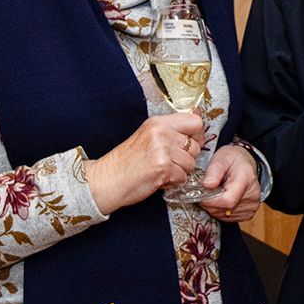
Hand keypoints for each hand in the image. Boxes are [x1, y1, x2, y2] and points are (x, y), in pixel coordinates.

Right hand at [82, 111, 204, 213]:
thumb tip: (198, 127)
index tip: (191, 143)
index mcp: (157, 123)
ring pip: (191, 163)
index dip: (198, 135)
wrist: (106, 180)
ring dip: (180, 171)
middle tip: (170, 163)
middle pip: (195, 145)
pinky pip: (183, 177)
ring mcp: (162, 150)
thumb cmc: (126, 162)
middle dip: (187, 158)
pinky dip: (173, 182)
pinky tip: (159, 179)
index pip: (194, 121)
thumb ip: (170, 132)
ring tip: (162, 171)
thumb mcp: (148, 137)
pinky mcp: (163, 168)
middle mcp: (161, 133)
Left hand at [197, 144, 261, 221]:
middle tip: (207, 190)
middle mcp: (252, 195)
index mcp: (246, 179)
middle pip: (224, 209)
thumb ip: (213, 171)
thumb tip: (207, 185)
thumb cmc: (233, 160)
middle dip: (210, 203)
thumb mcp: (221, 158)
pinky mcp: (249, 214)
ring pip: (224, 215)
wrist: (245, 165)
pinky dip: (220, 210)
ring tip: (216, 192)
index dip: (210, 200)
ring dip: (214, 207)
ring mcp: (252, 207)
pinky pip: (228, 218)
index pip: (228, 200)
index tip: (201, 193)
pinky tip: (221, 199)